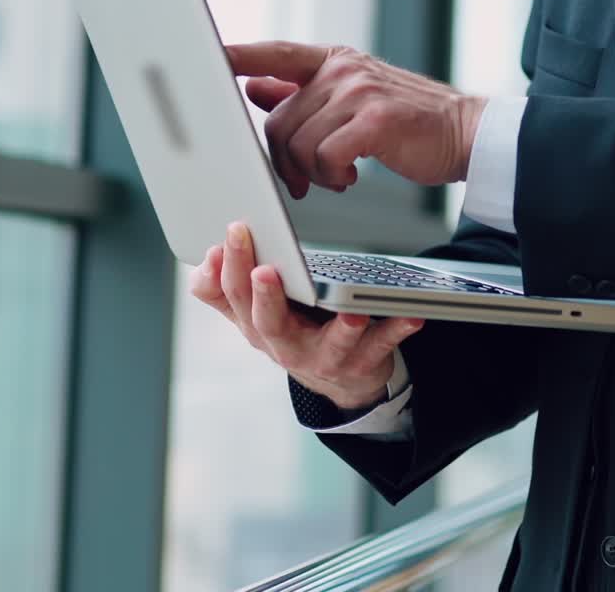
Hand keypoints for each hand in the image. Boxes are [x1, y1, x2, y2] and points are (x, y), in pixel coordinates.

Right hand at [189, 221, 423, 409]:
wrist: (339, 380)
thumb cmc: (295, 332)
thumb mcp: (255, 315)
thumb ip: (224, 290)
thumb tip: (202, 261)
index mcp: (258, 327)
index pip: (234, 297)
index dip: (230, 267)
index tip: (232, 234)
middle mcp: (288, 347)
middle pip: (269, 324)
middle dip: (264, 296)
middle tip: (264, 269)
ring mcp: (327, 358)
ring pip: (331, 345)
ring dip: (341, 328)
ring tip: (351, 310)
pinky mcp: (363, 362)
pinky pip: (382, 346)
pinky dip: (396, 330)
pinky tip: (412, 316)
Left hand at [226, 40, 486, 198]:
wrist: (465, 133)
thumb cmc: (408, 122)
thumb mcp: (354, 98)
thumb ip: (304, 92)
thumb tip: (254, 87)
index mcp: (335, 61)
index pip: (275, 53)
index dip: (239, 56)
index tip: (207, 56)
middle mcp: (344, 70)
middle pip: (279, 120)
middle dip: (284, 161)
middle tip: (304, 181)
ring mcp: (360, 91)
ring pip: (299, 143)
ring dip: (312, 174)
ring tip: (337, 177)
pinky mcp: (375, 120)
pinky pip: (325, 157)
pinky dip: (332, 177)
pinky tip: (351, 178)